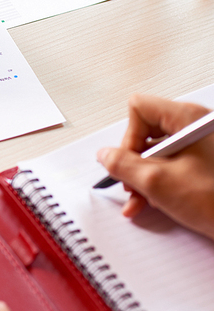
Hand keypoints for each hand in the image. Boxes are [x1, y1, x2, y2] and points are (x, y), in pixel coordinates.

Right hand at [97, 95, 213, 239]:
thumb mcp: (158, 182)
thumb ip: (123, 165)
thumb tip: (105, 156)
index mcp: (187, 118)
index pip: (138, 109)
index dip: (128, 138)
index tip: (130, 164)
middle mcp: (196, 124)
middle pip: (147, 132)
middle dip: (135, 163)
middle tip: (135, 186)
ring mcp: (203, 143)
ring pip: (159, 151)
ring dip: (146, 177)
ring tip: (147, 200)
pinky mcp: (208, 161)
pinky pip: (175, 163)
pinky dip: (162, 181)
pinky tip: (158, 202)